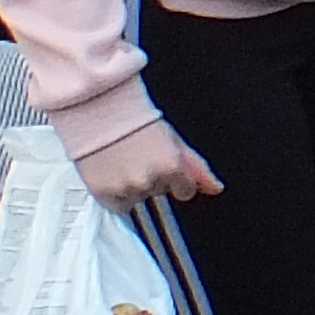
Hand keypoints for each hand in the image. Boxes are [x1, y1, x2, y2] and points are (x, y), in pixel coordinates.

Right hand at [78, 119, 220, 207]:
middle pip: (159, 192)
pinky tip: (112, 173)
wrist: (98, 110)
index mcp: (172, 165)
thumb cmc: (134, 119)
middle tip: (138, 156)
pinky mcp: (104, 193)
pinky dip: (115, 194)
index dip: (175, 178)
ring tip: (122, 161)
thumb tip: (215, 188)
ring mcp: (126, 188)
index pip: (185, 190)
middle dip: (152, 178)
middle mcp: (150, 179)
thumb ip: (196, 167)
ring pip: (138, 199)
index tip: (162, 165)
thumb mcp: (173, 139)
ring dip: (132, 186)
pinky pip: (117, 205)